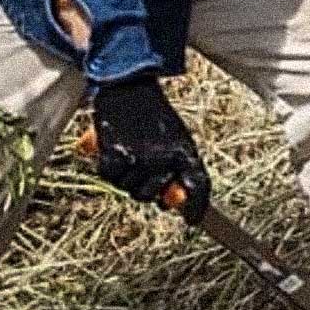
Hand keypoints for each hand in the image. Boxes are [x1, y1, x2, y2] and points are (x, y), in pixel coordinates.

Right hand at [92, 74, 210, 223]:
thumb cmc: (155, 116)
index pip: (199, 186)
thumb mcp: (178, 138)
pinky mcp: (116, 158)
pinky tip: (115, 150)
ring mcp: (141, 161)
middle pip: (154, 196)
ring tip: (131, 150)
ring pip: (131, 190)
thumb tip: (171, 202)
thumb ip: (180, 169)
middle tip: (144, 164)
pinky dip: (111, 169)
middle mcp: (166, 159)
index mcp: (185, 152)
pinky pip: (111, 179)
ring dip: (128, 178)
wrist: (131, 88)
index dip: (197, 207)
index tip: (193, 220)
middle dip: (148, 188)